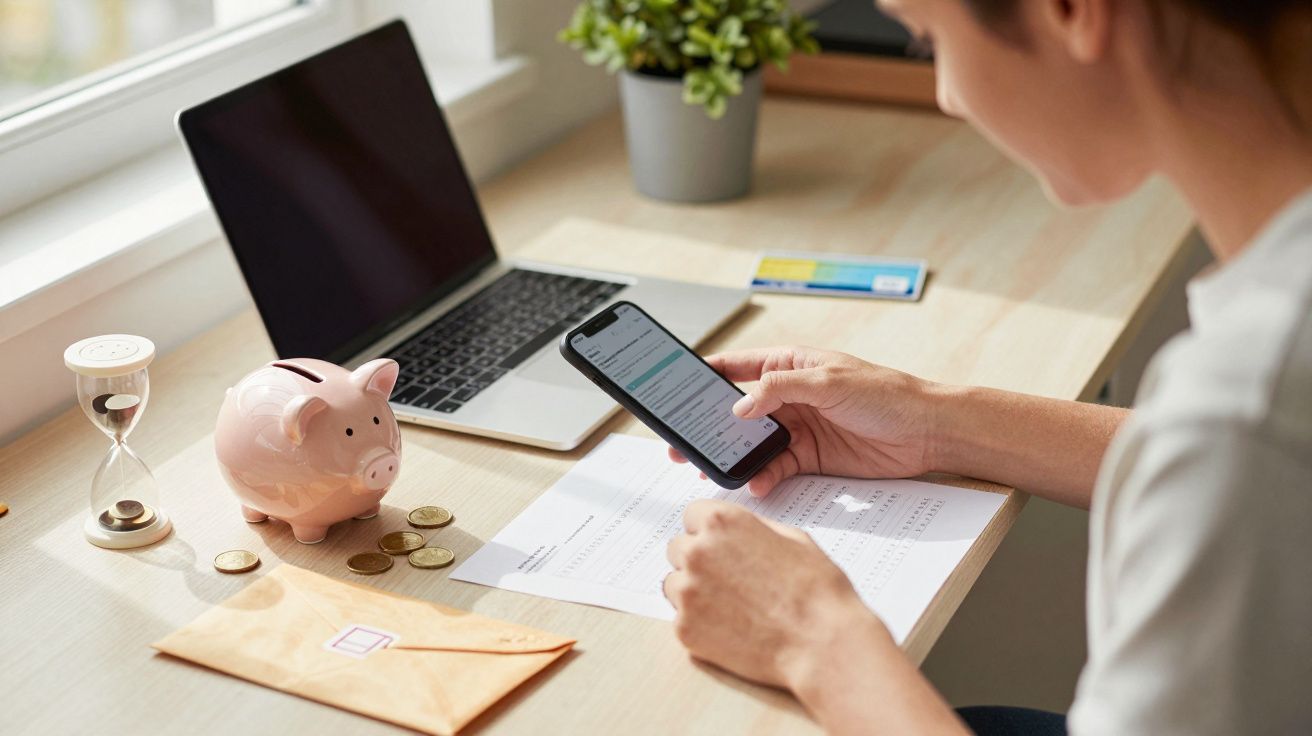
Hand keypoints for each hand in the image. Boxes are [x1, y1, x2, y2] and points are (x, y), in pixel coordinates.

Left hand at [663, 499, 889, 689]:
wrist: (820, 642)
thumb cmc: (816, 590)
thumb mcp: (792, 539)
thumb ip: (753, 529)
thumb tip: (737, 532)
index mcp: (722, 522)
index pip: (692, 515)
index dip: (707, 531)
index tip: (717, 544)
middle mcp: (697, 552)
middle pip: (679, 549)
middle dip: (699, 561)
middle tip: (729, 580)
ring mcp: (687, 592)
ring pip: (675, 584)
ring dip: (695, 592)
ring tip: (733, 607)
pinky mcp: (685, 628)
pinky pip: (682, 619)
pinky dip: (701, 624)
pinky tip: (732, 628)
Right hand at [670, 346, 939, 495]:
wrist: (927, 432)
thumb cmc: (886, 394)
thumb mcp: (828, 381)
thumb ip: (779, 390)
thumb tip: (739, 407)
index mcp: (790, 366)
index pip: (737, 366)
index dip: (705, 376)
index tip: (675, 387)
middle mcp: (789, 396)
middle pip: (738, 412)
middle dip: (710, 428)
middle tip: (683, 445)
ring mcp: (799, 428)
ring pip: (754, 444)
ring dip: (735, 458)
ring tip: (716, 472)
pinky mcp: (811, 457)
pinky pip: (777, 468)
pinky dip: (764, 477)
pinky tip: (759, 484)